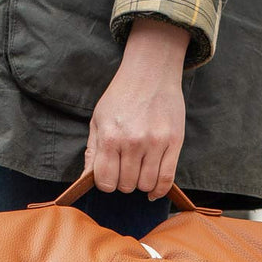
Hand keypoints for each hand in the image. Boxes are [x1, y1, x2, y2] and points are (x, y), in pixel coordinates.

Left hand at [85, 18, 187, 201]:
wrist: (150, 71)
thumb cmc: (122, 96)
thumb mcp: (99, 119)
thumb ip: (93, 150)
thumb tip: (87, 178)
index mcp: (110, 137)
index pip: (106, 181)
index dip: (107, 184)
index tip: (110, 177)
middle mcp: (132, 142)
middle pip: (127, 185)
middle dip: (124, 182)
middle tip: (126, 169)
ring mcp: (155, 143)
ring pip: (146, 185)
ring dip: (142, 184)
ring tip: (140, 171)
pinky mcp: (174, 143)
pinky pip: (167, 179)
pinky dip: (159, 190)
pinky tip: (153, 190)